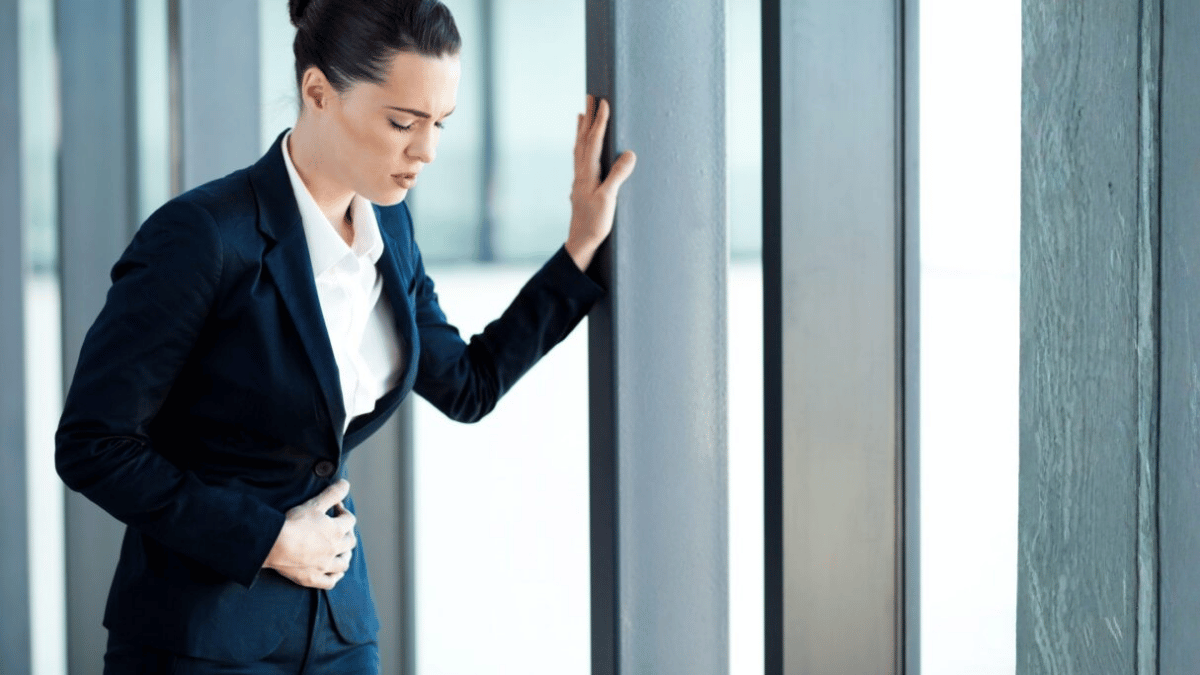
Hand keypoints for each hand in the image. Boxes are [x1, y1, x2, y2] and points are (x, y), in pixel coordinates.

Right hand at [263, 479, 356, 588]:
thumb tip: (346, 483)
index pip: (349, 519)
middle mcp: (334, 550)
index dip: (343, 511)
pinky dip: (334, 577)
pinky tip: (333, 573)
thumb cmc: (294, 523)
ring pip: (343, 563)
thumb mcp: (314, 504)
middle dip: (347, 533)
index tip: (334, 507)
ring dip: (345, 556)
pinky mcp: (313, 578)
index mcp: (337, 531)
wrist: (273, 545)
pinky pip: (330, 582)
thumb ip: (332, 494)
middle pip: (350, 542)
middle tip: (337, 528)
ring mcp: (324, 566)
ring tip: (341, 551)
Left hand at [565, 94, 636, 270]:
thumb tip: (629, 153)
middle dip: (588, 117)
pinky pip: (579, 159)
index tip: (604, 102)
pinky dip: (580, 146)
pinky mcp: (581, 187)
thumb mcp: (609, 200)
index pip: (594, 141)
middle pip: (583, 139)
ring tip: (581, 113)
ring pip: (579, 147)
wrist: (580, 243)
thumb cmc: (595, 224)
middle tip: (590, 96)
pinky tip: (581, 147)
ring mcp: (579, 179)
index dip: (600, 121)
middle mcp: (581, 173)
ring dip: (581, 129)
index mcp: (588, 173)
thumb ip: (618, 176)